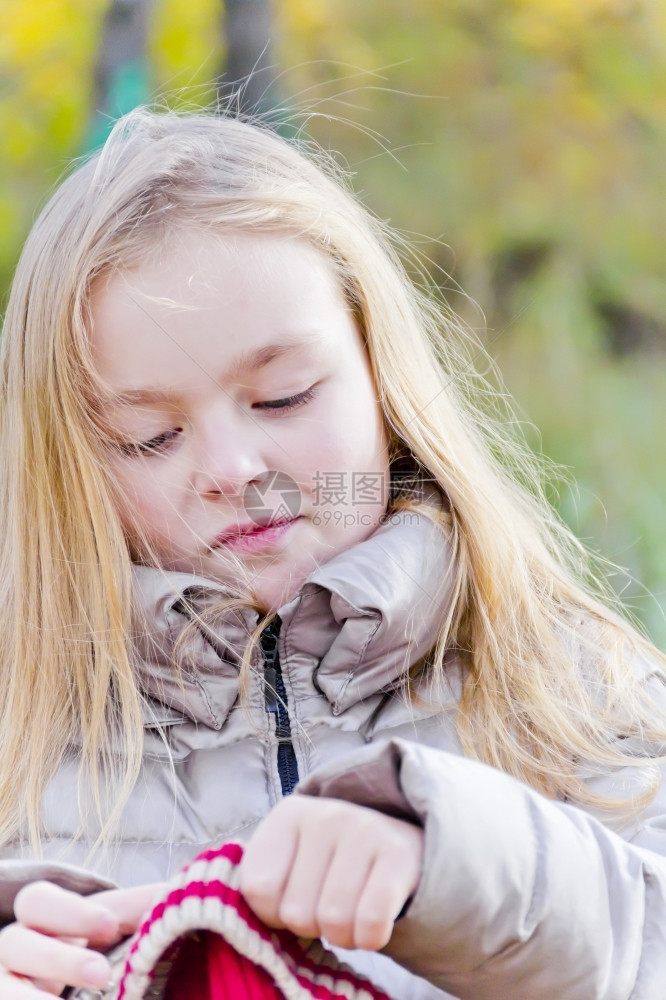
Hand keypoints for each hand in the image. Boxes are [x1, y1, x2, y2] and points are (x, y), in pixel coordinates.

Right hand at [0, 880, 163, 996]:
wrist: (81, 986)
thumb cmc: (94, 951)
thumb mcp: (109, 927)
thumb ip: (136, 907)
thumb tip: (178, 887)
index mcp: (41, 919)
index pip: (38, 901)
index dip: (72, 913)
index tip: (110, 927)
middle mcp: (16, 948)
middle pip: (16, 941)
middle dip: (59, 958)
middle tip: (101, 976)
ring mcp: (7, 983)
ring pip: (5, 988)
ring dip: (34, 999)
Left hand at [239, 796, 422, 950]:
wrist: (400, 844)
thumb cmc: (332, 864)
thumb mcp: (292, 861)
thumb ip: (262, 884)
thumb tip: (234, 919)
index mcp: (288, 815)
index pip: (258, 890)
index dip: (274, 911)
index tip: (294, 897)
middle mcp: (325, 814)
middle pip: (297, 914)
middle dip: (313, 925)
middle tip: (330, 903)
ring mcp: (364, 829)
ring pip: (333, 923)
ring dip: (343, 935)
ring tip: (352, 910)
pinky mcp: (398, 854)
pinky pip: (370, 924)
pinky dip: (370, 938)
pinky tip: (374, 921)